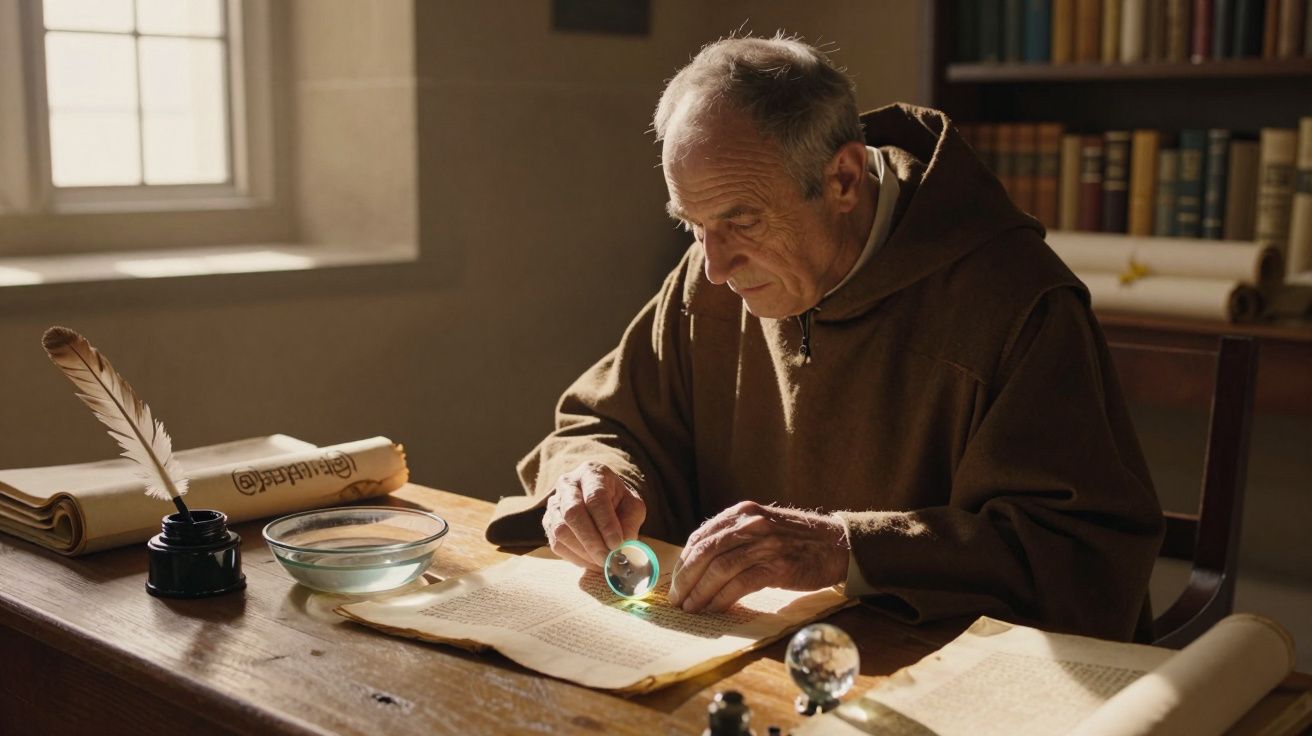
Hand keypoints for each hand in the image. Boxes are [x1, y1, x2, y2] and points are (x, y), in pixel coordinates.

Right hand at [542, 462, 645, 569]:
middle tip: (607, 558)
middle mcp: (567, 484)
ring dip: (583, 551)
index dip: (606, 523)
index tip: (617, 544)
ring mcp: (553, 502)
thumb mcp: (632, 505)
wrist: (600, 500)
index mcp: (591, 473)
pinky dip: (575, 557)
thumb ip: (630, 522)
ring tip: (602, 561)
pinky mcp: (547, 522)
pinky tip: (591, 560)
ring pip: (561, 530)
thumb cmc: (618, 501)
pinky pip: (556, 543)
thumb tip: (623, 544)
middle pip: (572, 512)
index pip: (595, 497)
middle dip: (591, 540)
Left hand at [668, 502, 848, 612]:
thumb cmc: (796, 540)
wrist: (836, 544)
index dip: (684, 561)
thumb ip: (734, 537)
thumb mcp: (762, 526)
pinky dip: (721, 599)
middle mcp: (750, 524)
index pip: (701, 537)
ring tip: (690, 608)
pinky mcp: (777, 566)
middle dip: (685, 578)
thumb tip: (699, 563)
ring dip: (699, 592)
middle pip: (704, 553)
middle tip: (676, 598)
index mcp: (742, 513)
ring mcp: (764, 544)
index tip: (676, 581)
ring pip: (718, 570)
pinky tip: (713, 608)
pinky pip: (739, 584)